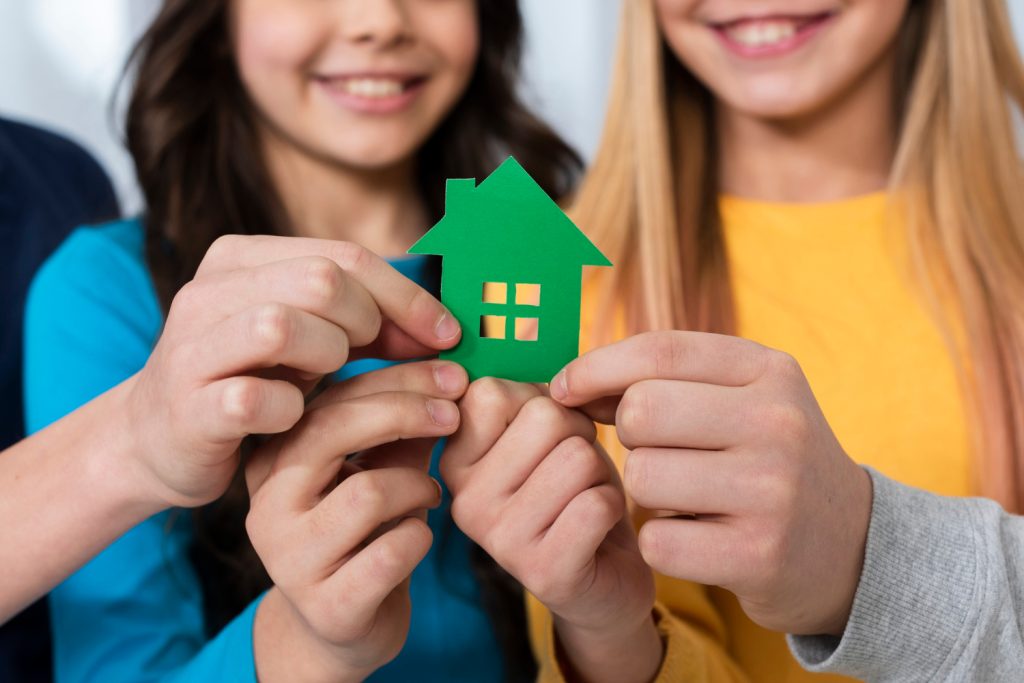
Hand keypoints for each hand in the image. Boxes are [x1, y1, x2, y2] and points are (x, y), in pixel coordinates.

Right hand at [123, 234, 460, 508]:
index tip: (446, 334)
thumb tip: (446, 328)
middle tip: (371, 357)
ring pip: (281, 325)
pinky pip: (253, 397)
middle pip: (321, 280)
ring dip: (326, 356)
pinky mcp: (187, 407)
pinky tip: (292, 418)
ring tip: (325, 380)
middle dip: (367, 323)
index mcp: (240, 259)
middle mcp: (208, 292)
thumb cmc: (252, 381)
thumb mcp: (308, 339)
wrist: (160, 439)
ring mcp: (191, 348)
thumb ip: (368, 324)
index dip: (406, 296)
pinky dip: (288, 409)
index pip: (344, 256)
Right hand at [247, 360, 467, 682]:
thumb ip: (402, 423)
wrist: (342, 624)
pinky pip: (391, 552)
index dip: (399, 378)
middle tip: (453, 417)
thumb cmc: (365, 531)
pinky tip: (419, 537)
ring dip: (418, 486)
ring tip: (428, 495)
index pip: (331, 396)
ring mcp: (290, 558)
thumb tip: (450, 371)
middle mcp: (267, 504)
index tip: (452, 375)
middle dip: (407, 413)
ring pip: (369, 492)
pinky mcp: (326, 605)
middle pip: (335, 430)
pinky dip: (420, 537)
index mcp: (273, 457)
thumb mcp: (378, 466)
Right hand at [441, 379, 660, 682]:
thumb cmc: (572, 489)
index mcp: (453, 459)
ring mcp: (499, 540)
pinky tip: (597, 530)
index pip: (491, 391)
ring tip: (584, 499)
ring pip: (577, 457)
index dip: (540, 401)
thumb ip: (524, 381)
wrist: (603, 579)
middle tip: (572, 472)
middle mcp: (463, 500)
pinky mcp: (543, 572)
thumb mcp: (542, 431)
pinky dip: (613, 507)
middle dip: (577, 435)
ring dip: (598, 473)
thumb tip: (520, 319)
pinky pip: (598, 502)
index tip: (540, 436)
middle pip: (544, 418)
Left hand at [551, 331, 872, 635]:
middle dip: (631, 436)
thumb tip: (570, 382)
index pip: (658, 351)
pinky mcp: (759, 555)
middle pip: (642, 412)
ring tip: (685, 497)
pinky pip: (655, 540)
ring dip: (645, 492)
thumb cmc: (768, 458)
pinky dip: (660, 541)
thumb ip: (661, 380)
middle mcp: (778, 422)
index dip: (596, 367)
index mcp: (770, 370)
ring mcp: (772, 491)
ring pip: (642, 476)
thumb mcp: (740, 398)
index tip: (565, 388)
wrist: (849, 545)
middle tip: (659, 453)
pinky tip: (695, 537)